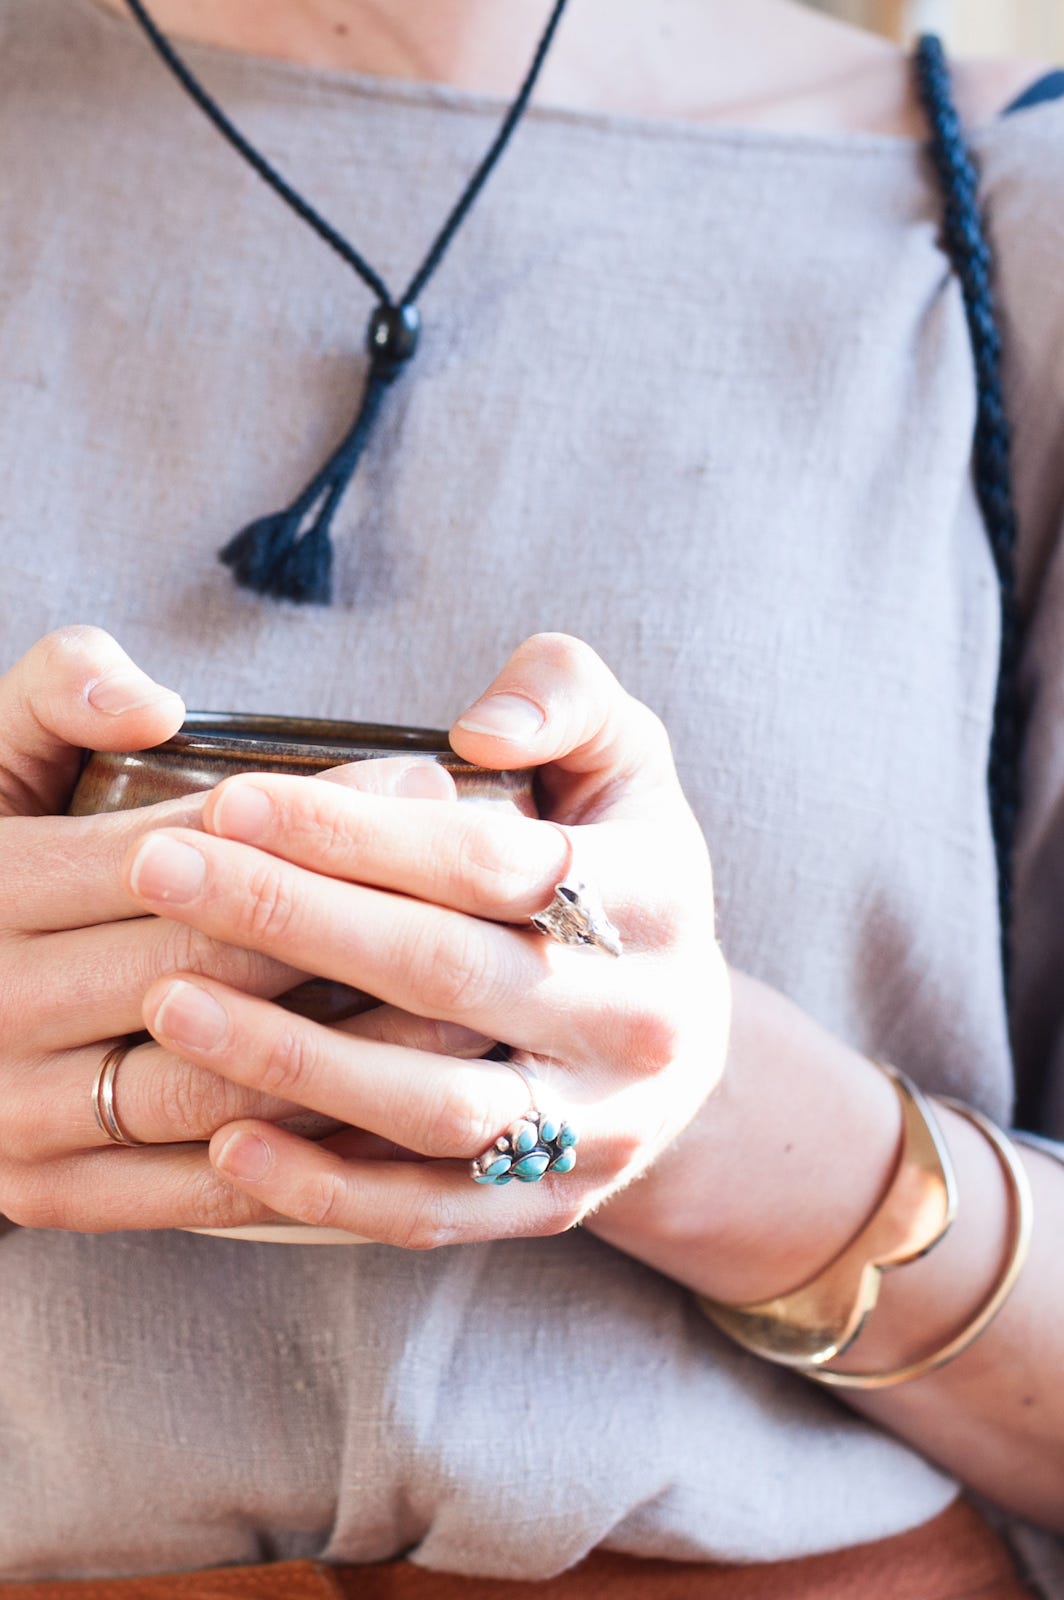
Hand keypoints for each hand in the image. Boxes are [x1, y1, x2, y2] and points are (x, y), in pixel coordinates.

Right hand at [0, 626, 469, 1232]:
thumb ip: (60, 691)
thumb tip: (154, 706)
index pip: (193, 850)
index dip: (320, 822)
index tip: (430, 792)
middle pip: (221, 965)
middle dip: (363, 928)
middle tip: (487, 903)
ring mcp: (12, 1115)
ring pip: (225, 1086)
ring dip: (358, 1055)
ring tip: (471, 1012)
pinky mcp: (43, 1194)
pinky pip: (201, 1189)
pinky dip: (306, 1159)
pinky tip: (399, 1117)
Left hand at [128, 633, 731, 1246]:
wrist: (685, 1042)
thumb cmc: (620, 869)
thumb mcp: (626, 759)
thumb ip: (566, 695)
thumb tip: (480, 730)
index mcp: (656, 897)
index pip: (493, 863)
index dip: (358, 830)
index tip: (230, 798)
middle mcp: (639, 1023)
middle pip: (448, 974)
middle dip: (292, 919)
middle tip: (161, 873)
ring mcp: (597, 1129)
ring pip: (432, 1109)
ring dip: (291, 1060)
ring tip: (164, 1004)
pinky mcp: (550, 1208)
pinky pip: (429, 1212)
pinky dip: (326, 1189)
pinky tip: (223, 1140)